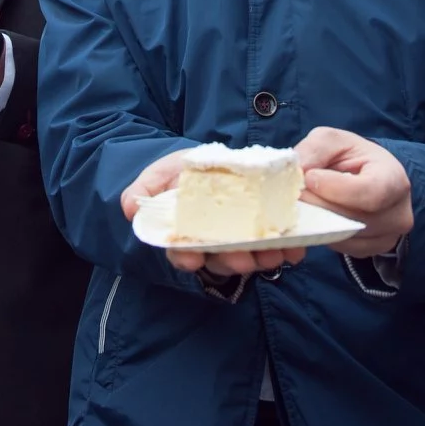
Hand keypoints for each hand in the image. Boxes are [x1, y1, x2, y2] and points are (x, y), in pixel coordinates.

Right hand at [122, 149, 306, 276]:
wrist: (212, 163)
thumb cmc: (182, 173)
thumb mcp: (161, 174)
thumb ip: (145, 188)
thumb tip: (128, 207)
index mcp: (185, 234)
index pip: (182, 252)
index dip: (185, 256)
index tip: (191, 259)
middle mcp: (213, 244)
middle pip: (221, 260)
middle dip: (232, 261)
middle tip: (244, 259)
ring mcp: (240, 241)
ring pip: (250, 257)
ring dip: (263, 258)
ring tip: (276, 252)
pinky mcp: (265, 232)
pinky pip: (277, 246)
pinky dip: (288, 249)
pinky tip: (296, 249)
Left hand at [296, 127, 413, 258]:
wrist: (365, 176)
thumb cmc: (351, 156)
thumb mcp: (332, 140)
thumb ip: (315, 150)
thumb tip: (297, 171)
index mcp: (394, 179)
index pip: (370, 192)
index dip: (335, 188)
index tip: (309, 177)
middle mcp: (398, 213)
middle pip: (353, 218)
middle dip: (318, 205)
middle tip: (294, 193)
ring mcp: (388, 237)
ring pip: (345, 237)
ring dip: (317, 221)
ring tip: (303, 203)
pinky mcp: (372, 250)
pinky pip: (342, 248)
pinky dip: (324, 234)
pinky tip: (316, 217)